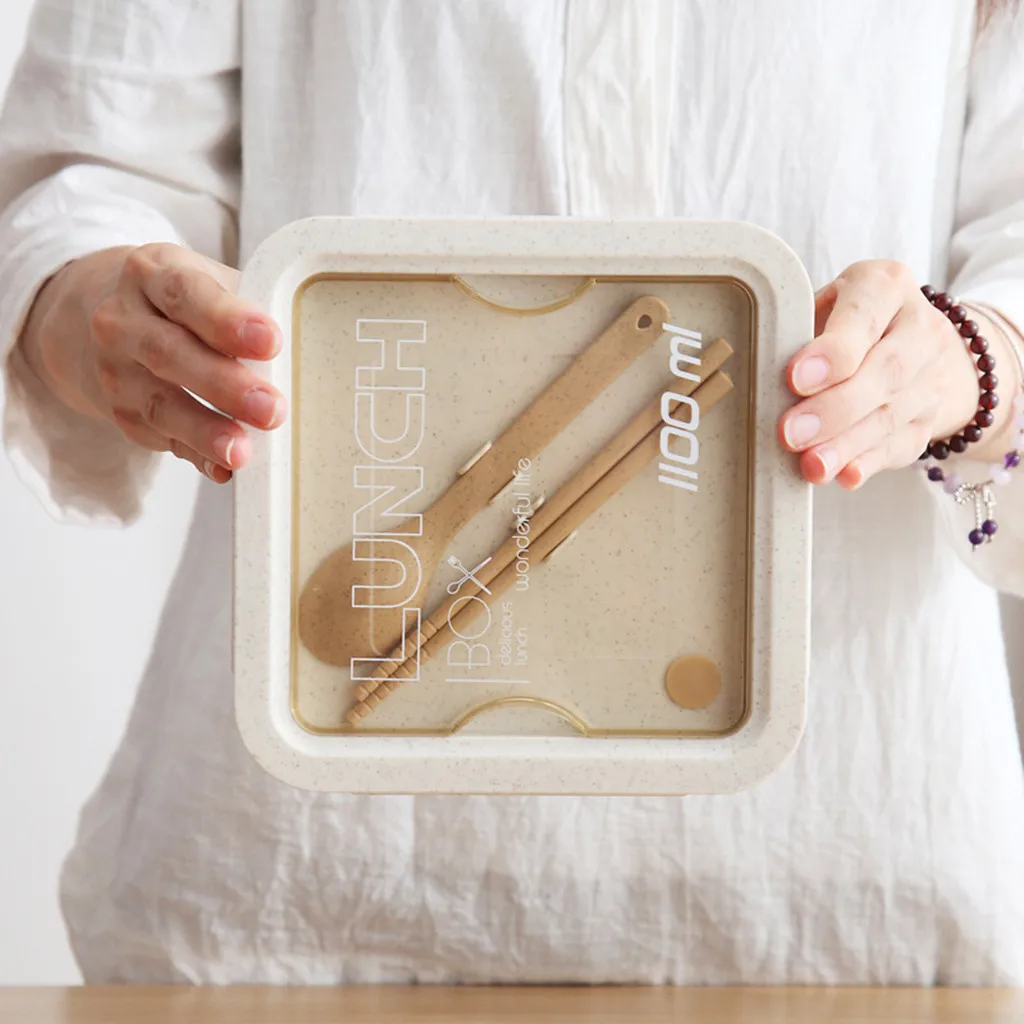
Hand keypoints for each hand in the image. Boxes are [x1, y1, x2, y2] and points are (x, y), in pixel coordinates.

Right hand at [21, 242, 285, 481]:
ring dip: (205, 431)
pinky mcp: (124, 414)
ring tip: (242, 451)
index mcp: (153, 274)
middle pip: (170, 353)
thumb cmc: (183, 302)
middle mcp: (123, 321)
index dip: (228, 319)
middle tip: (271, 409)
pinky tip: (224, 469)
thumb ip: (246, 312)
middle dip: (224, 385)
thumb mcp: (206, 284)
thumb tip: (302, 357)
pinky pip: (163, 439)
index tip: (271, 341)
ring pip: (160, 404)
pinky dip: (196, 455)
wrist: (104, 316)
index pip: (186, 293)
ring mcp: (117, 371)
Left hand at [778, 259, 1011, 487]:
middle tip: (791, 433)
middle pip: (885, 371)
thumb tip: (756, 382)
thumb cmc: (843, 322)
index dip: (832, 351)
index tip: (795, 379)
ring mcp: (930, 376)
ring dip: (847, 444)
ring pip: (892, 414)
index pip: (864, 315)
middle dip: (834, 408)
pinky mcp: (929, 419)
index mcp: (884, 286)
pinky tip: (846, 476)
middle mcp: (918, 327)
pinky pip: (902, 444)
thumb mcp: (822, 308)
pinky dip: (870, 462)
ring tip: (811, 465)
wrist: (913, 342)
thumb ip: (796, 334)